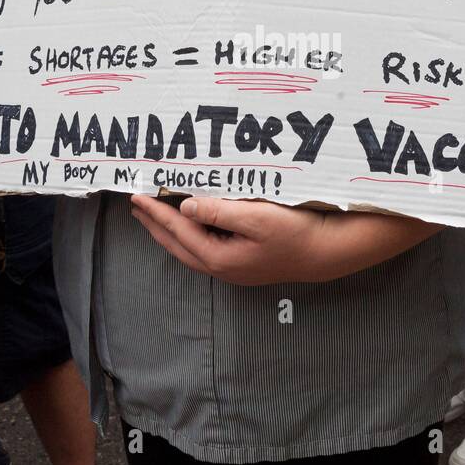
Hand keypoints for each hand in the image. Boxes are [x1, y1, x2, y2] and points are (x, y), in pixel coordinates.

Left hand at [130, 193, 441, 286]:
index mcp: (220, 257)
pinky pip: (205, 249)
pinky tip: (192, 225)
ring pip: (190, 249)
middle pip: (177, 245)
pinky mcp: (245, 263)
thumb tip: (185, 207)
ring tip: (155, 216)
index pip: (178, 230)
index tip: (136, 196)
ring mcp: (234, 268)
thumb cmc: (296, 231)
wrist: (328, 252)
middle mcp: (222, 267)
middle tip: (136, 205)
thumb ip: (218, 211)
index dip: (156, 212)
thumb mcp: (257, 216)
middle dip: (155, 225)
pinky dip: (190, 236)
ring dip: (170, 232)